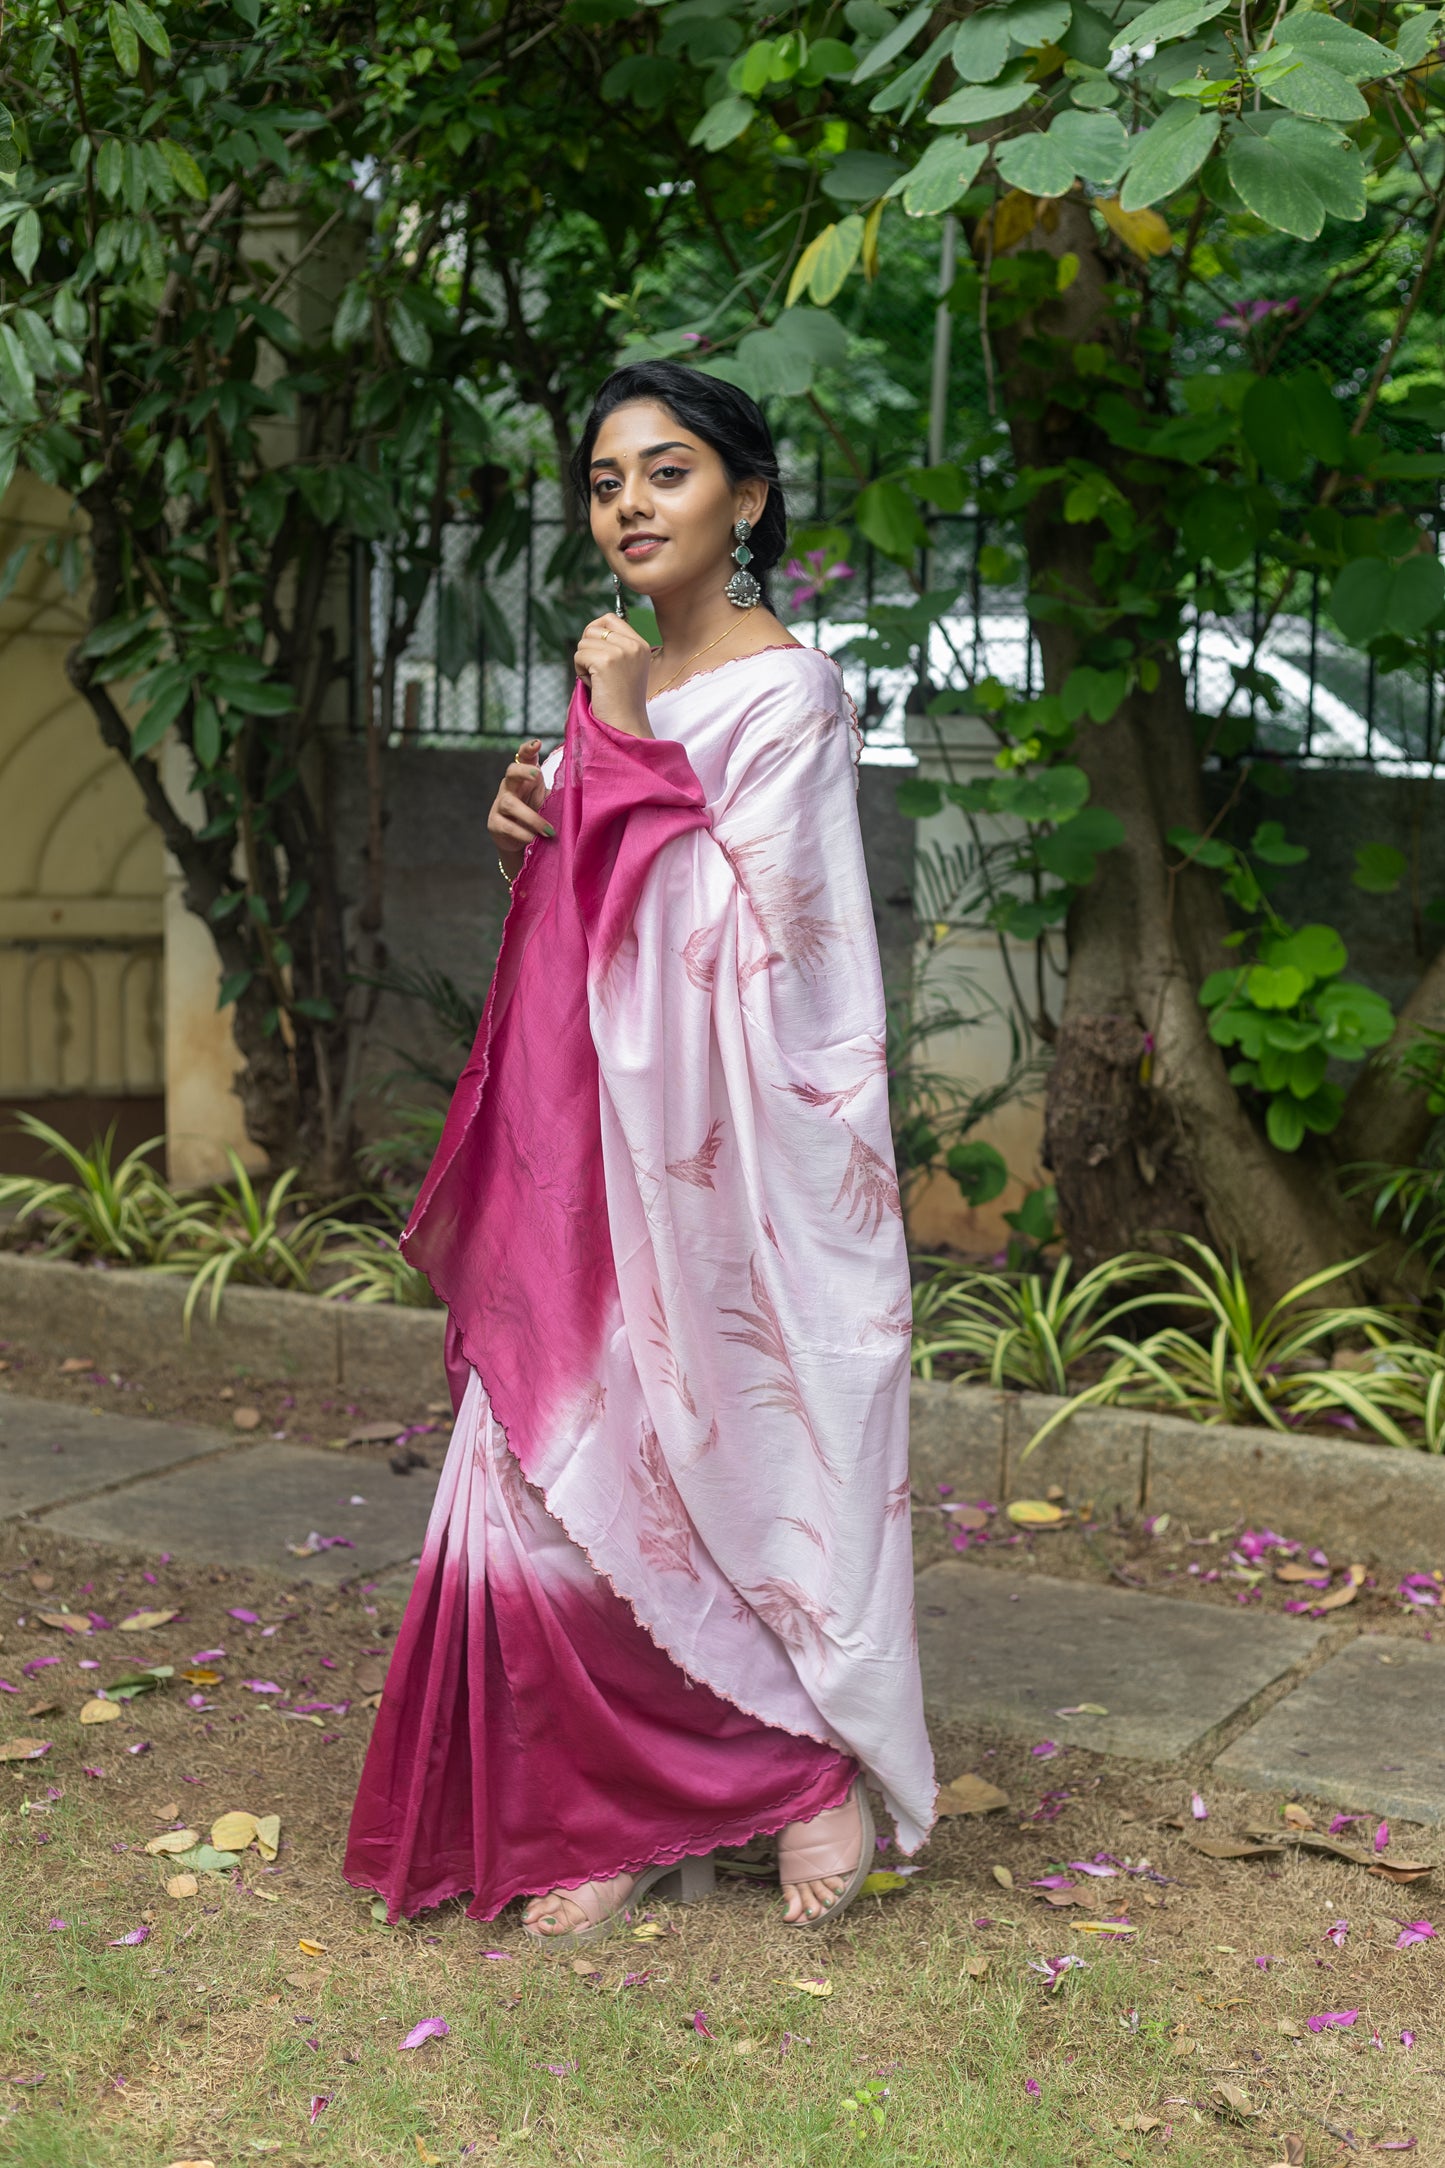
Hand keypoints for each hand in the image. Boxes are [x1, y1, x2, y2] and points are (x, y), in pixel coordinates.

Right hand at [487, 738, 552, 876]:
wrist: (522, 842)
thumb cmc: (539, 815)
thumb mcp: (550, 801)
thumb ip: (561, 792)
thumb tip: (585, 785)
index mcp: (525, 779)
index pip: (523, 758)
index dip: (528, 749)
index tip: (538, 744)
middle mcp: (510, 787)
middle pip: (510, 772)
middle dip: (523, 771)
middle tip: (537, 775)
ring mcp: (499, 804)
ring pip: (510, 804)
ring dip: (531, 818)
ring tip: (549, 831)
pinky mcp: (495, 823)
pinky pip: (507, 826)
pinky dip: (522, 833)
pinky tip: (533, 839)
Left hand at [573, 614, 652, 737]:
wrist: (626, 725)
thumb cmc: (621, 701)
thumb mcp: (626, 667)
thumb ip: (614, 646)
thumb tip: (590, 630)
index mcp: (640, 644)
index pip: (610, 618)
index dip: (595, 632)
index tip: (596, 653)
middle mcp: (633, 644)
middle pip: (593, 629)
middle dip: (588, 649)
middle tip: (597, 672)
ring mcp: (621, 652)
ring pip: (583, 643)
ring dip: (583, 663)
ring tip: (598, 682)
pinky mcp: (606, 662)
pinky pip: (579, 656)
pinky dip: (580, 672)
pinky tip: (594, 686)